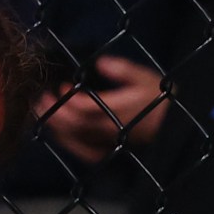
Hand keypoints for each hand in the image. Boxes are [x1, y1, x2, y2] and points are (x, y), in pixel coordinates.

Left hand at [40, 56, 169, 161]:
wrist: (172, 126)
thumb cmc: (158, 99)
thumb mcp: (145, 78)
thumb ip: (123, 70)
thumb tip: (100, 62)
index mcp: (117, 111)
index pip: (85, 108)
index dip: (69, 98)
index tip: (62, 85)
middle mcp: (108, 130)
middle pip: (73, 124)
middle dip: (54, 112)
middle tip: (41, 99)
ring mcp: (105, 142)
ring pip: (73, 138)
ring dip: (54, 126)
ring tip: (41, 112)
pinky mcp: (105, 151)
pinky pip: (79, 150)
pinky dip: (64, 141)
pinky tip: (56, 132)